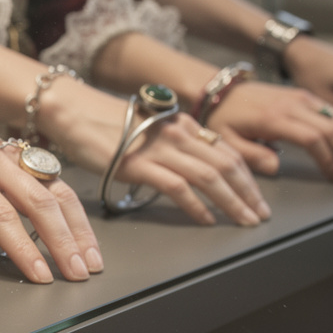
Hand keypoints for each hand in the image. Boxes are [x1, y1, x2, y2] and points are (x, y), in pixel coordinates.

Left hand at [0, 125, 101, 282]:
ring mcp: (11, 152)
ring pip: (55, 190)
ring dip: (76, 227)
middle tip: (76, 274)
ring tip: (90, 262)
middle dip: (61, 241)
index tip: (40, 276)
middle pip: (37, 200)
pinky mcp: (23, 155)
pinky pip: (55, 182)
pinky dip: (72, 211)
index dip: (23, 248)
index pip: (0, 214)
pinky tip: (84, 237)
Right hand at [39, 78, 269, 225]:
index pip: (227, 151)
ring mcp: (159, 148)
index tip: (256, 197)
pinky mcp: (138, 164)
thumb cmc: (104, 123)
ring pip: (209, 177)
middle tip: (259, 216)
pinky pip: (177, 187)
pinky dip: (196, 206)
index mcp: (183, 124)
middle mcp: (177, 133)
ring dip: (231, 202)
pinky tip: (206, 220)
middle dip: (248, 193)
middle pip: (225, 165)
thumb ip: (173, 144)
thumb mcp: (150, 129)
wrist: (73, 111)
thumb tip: (190, 165)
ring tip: (242, 221)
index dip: (247, 177)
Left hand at [207, 81, 332, 182]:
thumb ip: (250, 155)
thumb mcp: (226, 139)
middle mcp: (294, 104)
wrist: (223, 90)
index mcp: (274, 117)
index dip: (329, 160)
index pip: (312, 138)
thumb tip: (276, 168)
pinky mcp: (308, 96)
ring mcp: (304, 98)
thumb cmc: (223, 117)